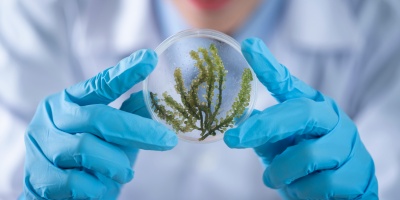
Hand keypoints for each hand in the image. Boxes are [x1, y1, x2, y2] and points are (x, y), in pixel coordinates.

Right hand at [24, 50, 177, 198]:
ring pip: (87, 149)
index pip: (100, 84)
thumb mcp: (110, 135)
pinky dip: (98, 187)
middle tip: (168, 140)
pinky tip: (102, 187)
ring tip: (126, 173)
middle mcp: (52, 117)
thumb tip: (153, 97)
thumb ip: (128, 116)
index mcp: (70, 101)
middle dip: (138, 130)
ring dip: (116, 164)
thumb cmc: (86, 159)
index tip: (150, 59)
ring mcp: (42, 145)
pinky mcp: (38, 176)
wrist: (52, 193)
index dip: (125, 72)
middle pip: (99, 117)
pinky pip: (77, 181)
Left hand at [224, 38, 377, 198]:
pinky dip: (301, 191)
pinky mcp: (358, 174)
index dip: (268, 66)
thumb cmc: (306, 168)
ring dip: (282, 172)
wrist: (342, 197)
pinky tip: (302, 191)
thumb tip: (241, 120)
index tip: (249, 46)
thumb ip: (266, 134)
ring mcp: (349, 145)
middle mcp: (332, 119)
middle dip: (264, 127)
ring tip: (274, 179)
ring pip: (307, 155)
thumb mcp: (281, 148)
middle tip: (233, 140)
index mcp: (311, 108)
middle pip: (299, 112)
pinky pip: (321, 184)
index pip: (288, 84)